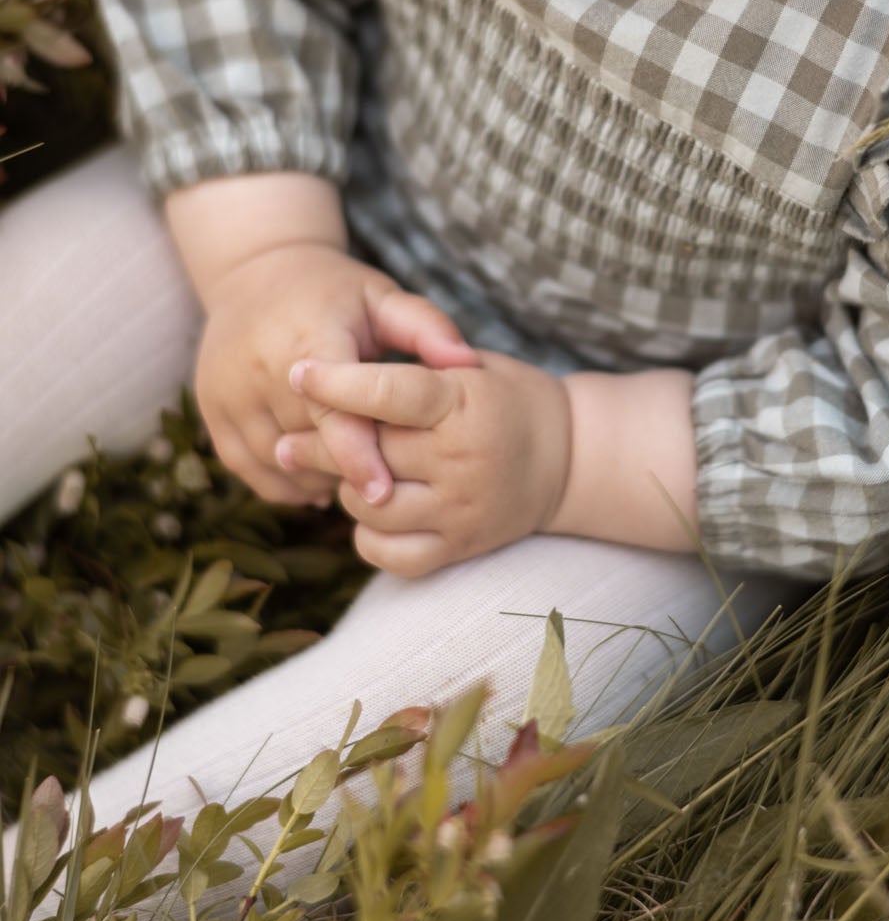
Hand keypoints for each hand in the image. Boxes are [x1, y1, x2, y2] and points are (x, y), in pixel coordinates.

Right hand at [194, 243, 481, 507]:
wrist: (255, 272)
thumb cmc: (335, 292)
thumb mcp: (383, 297)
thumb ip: (428, 329)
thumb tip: (470, 365)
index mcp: (309, 339)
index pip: (333, 413)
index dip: (359, 457)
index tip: (384, 493)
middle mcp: (260, 368)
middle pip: (307, 444)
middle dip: (345, 471)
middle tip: (384, 487)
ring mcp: (227, 391)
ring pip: (275, 463)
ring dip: (314, 480)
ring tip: (352, 483)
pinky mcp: (209, 409)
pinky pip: (247, 467)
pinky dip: (282, 483)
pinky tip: (315, 481)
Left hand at [279, 350, 572, 575]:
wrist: (568, 458)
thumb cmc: (507, 399)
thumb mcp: (471, 366)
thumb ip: (412, 371)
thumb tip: (334, 378)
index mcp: (464, 404)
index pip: (391, 394)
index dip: (338, 383)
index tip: (298, 372)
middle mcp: (461, 460)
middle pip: (368, 454)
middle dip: (320, 445)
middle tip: (287, 439)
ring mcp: (460, 508)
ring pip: (369, 508)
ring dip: (345, 490)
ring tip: (341, 473)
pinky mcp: (459, 546)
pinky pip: (391, 553)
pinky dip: (368, 535)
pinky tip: (368, 512)